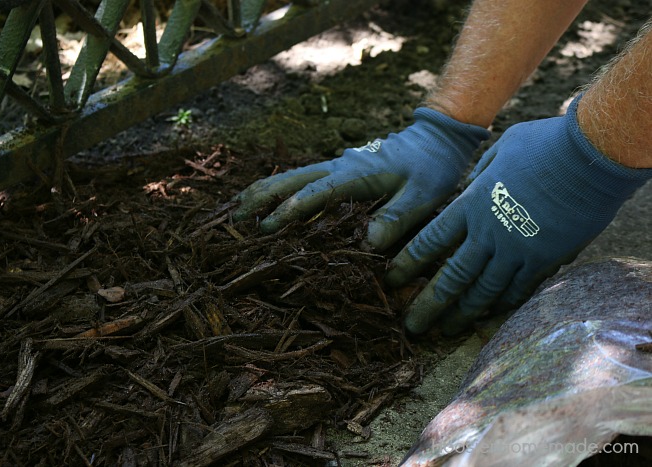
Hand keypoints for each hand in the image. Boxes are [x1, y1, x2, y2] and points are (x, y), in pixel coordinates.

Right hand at [232, 108, 488, 249]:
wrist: (437, 140)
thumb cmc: (433, 169)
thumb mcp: (424, 196)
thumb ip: (397, 217)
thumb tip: (368, 243)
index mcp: (356, 174)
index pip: (317, 192)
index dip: (292, 209)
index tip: (268, 226)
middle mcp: (340, 167)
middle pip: (292, 179)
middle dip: (261, 196)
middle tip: (234, 216)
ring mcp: (337, 167)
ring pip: (292, 177)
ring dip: (264, 192)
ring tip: (237, 210)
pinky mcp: (339, 171)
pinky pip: (303, 180)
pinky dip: (280, 191)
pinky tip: (269, 204)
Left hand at [387, 95, 651, 334]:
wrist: (589, 157)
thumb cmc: (543, 145)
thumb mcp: (499, 151)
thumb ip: (480, 175)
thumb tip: (472, 185)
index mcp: (471, 204)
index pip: (431, 240)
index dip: (410, 263)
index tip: (393, 280)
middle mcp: (488, 232)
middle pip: (452, 275)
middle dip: (428, 303)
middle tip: (411, 325)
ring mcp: (517, 250)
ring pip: (483, 291)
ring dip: (463, 314)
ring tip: (445, 331)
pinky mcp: (545, 260)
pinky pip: (518, 290)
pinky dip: (502, 306)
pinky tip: (489, 317)